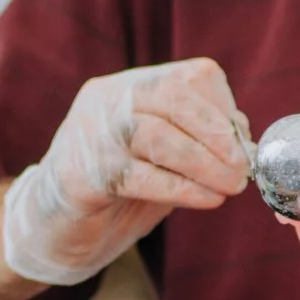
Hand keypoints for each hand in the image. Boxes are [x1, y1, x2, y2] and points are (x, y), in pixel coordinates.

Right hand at [2, 58, 249, 285]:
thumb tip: (245, 142)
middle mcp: (106, 99)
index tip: (244, 144)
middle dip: (216, 132)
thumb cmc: (120, 185)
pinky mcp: (80, 175)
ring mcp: (90, 134)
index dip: (222, 109)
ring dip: (203, 163)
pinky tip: (206, 200)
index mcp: (130, 86)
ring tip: (231, 187)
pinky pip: (136, 177)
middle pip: (171, 98)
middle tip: (243, 167)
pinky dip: (179, 188)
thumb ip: (200, 141)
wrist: (53, 222)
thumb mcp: (164, 155)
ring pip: (154, 135)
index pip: (187, 77)